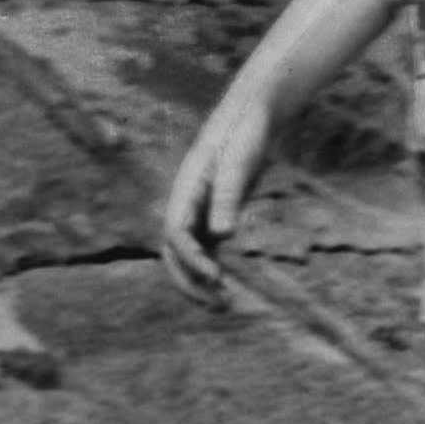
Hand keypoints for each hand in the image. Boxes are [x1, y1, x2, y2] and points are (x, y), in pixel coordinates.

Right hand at [157, 87, 279, 306]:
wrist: (250, 116)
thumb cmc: (245, 136)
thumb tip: (223, 236)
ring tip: (223, 308)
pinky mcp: (211, 216)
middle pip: (174, 251)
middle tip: (218, 306)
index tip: (216, 277)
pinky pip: (203, 251)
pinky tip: (226, 292)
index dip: (192, 257)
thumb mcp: (241, 162)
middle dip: (190, 281)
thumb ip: (229, 197)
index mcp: (185, 190)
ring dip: (199, 282)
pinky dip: (211, 271)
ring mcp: (195, 211)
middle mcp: (184, 204)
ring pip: (186, 256)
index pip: (176, 233)